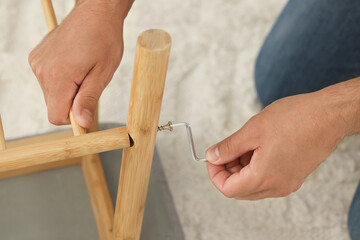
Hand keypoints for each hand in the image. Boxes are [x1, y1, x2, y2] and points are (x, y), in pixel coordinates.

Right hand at [29, 0, 131, 127]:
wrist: (95, 12)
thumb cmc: (104, 39)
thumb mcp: (103, 73)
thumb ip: (89, 100)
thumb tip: (83, 123)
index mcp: (59, 76)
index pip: (56, 116)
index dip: (74, 118)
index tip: (87, 109)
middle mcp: (42, 70)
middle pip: (54, 106)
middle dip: (73, 102)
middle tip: (90, 82)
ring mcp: (38, 62)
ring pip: (52, 94)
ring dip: (68, 90)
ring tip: (83, 70)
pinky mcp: (37, 58)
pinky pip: (48, 81)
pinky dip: (62, 79)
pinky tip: (74, 64)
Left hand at [205, 90, 346, 199]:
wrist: (328, 114)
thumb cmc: (295, 119)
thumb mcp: (252, 131)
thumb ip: (229, 147)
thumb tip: (212, 156)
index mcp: (265, 177)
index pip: (228, 189)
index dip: (215, 174)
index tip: (212, 158)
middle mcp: (277, 186)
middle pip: (240, 190)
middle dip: (226, 171)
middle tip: (224, 151)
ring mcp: (287, 182)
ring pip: (253, 185)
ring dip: (240, 169)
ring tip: (242, 146)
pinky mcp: (294, 176)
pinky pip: (267, 179)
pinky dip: (255, 167)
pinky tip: (256, 148)